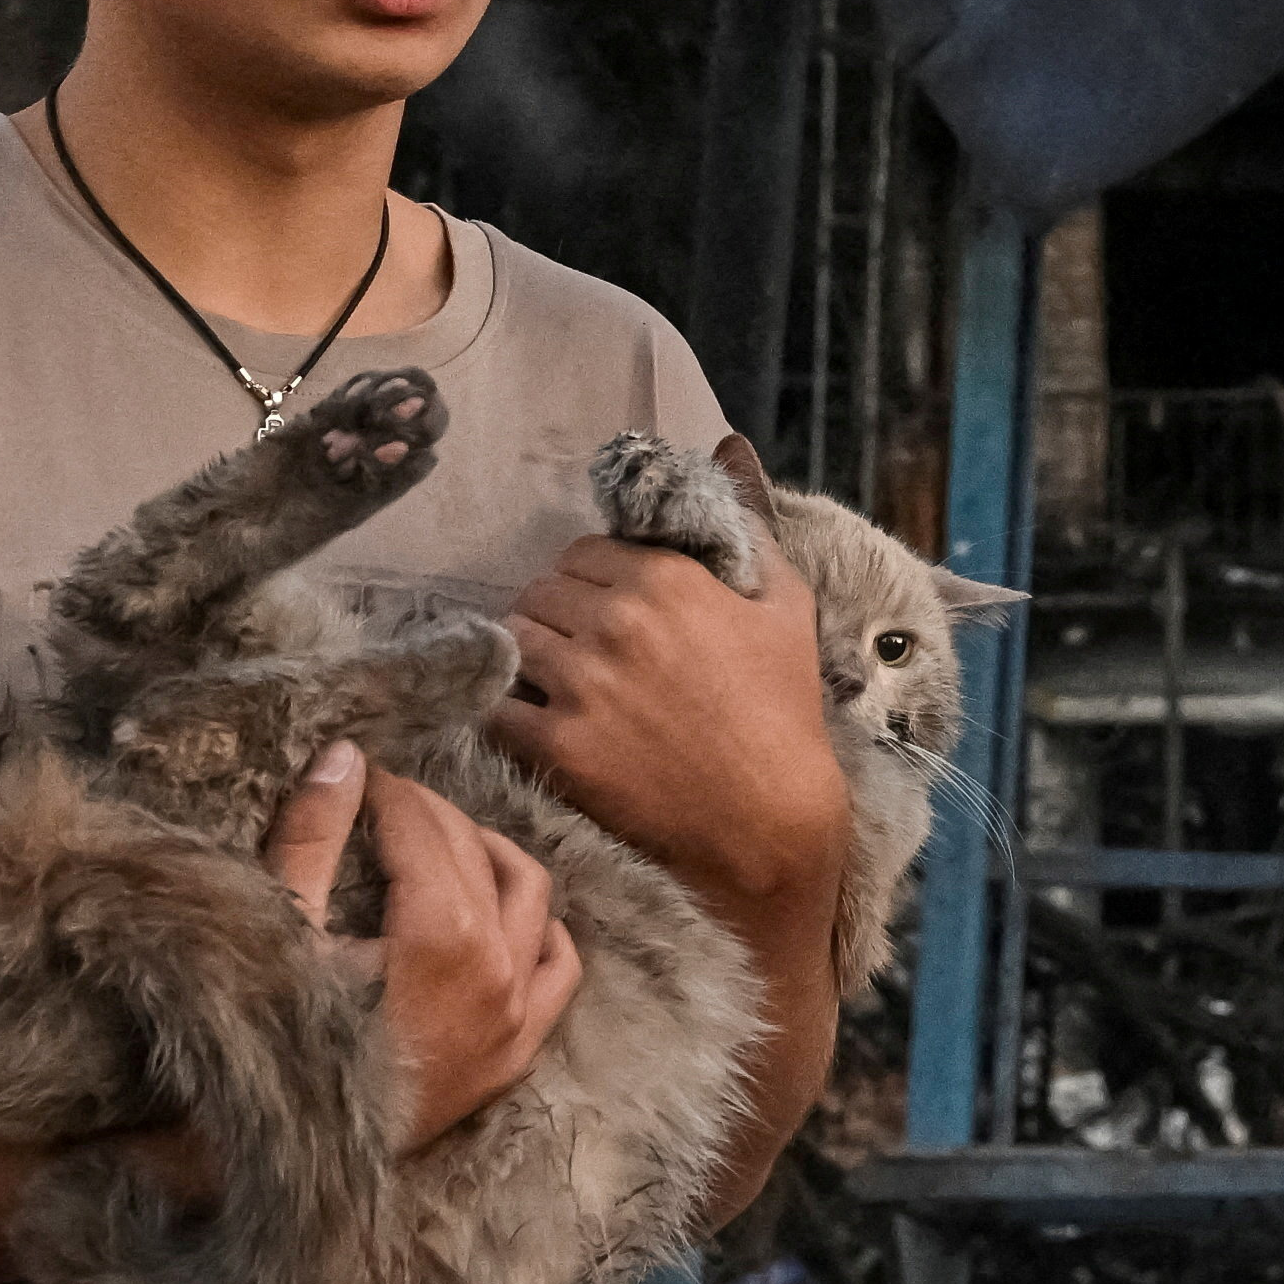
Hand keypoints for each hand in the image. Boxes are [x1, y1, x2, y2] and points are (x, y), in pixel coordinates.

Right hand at [263, 740, 581, 1151]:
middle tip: (378, 801)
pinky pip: (559, 969)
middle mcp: (500, 975)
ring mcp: (518, 1021)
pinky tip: (494, 912)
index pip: (426, 827)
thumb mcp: (278, 932)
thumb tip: (345, 756)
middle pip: (478, 853)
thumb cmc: (272, 1046)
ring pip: (534, 899)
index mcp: (444, 939)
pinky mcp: (516, 1056)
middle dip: (428, 813)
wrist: (289, 1170)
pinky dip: (535, 927)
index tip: (355, 773)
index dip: (387, 789)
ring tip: (436, 842)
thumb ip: (312, 837)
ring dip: (488, 856)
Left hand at [491, 531, 850, 934]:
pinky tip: (528, 720)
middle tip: (573, 647)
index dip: (587, 578)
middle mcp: (613, 622)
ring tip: (550, 681)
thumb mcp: (788, 608)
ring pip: (511, 638)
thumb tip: (729, 460)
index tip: (599, 606)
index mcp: (663, 580)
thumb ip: (751, 532)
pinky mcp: (556, 744)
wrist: (768, 823)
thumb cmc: (783, 714)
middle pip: (538, 591)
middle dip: (552, 613)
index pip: (580, 552)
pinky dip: (504, 710)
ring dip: (524, 656)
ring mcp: (579, 684)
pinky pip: (495, 707)